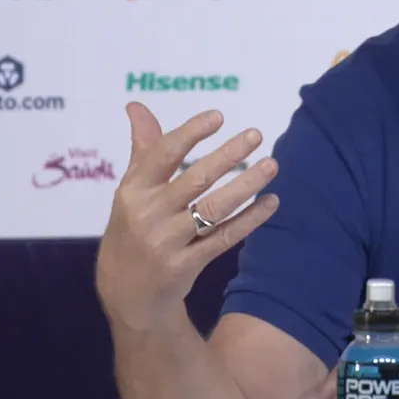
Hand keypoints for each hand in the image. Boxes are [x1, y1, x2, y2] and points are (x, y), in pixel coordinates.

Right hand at [94, 103, 280, 331]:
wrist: (125, 293)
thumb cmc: (133, 229)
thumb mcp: (131, 190)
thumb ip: (143, 148)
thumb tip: (136, 105)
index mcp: (132, 190)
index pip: (163, 155)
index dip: (190, 133)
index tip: (219, 116)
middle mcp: (148, 214)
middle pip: (195, 179)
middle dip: (228, 155)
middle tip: (256, 134)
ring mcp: (166, 242)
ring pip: (214, 209)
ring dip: (246, 185)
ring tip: (272, 165)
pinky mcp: (185, 266)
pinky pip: (224, 238)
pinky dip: (249, 219)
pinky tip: (271, 202)